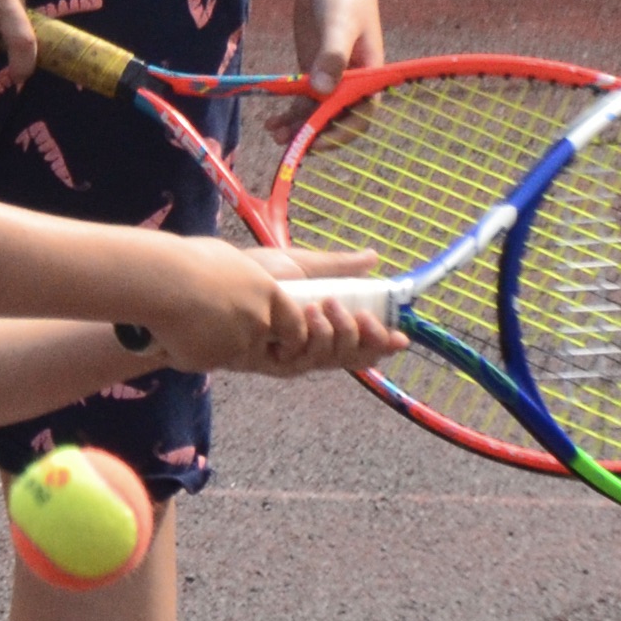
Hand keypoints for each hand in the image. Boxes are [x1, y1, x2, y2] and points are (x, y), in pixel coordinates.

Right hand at [135, 239, 296, 373]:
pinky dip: (189, 352)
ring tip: (185, 322)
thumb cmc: (187, 261)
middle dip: (247, 346)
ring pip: (231, 355)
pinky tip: (170, 333)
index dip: (291, 337)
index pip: (295, 325)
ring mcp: (237, 344)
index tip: (281, 340)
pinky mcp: (211, 361)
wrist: (160, 281)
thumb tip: (243, 283)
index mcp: (268, 293)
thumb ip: (246, 281)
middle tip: (222, 334)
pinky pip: (203, 361)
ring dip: (213, 346)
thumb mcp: (228, 262)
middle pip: (263, 345)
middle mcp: (259, 322)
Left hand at [230, 246, 406, 374]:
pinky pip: (302, 360)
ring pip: (331, 360)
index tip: (402, 336)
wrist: (218, 279)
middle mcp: (310, 349)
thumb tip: (374, 257)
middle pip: (352, 358)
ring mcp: (291, 358)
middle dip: (366, 338)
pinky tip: (309, 313)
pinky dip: (312, 337)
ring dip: (338, 333)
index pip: (360, 346)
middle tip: (364, 315)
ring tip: (327, 303)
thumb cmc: (256, 273)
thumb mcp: (304, 265)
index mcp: (323, 329)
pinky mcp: (270, 362)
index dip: (382, 344)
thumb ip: (339, 267)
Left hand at [265, 0, 384, 133]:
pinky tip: (271, 121)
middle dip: (311, 132)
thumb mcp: (339, 25)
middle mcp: (351, 83)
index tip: (314, 140)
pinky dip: (288, 112)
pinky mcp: (312, 70)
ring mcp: (330, 78)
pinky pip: (301, 99)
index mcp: (368, 77)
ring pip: (314, 112)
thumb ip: (332, 57)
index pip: (358, 116)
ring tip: (273, 133)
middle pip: (333, 119)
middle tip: (286, 141)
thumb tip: (322, 90)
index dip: (338, 132)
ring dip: (296, 126)